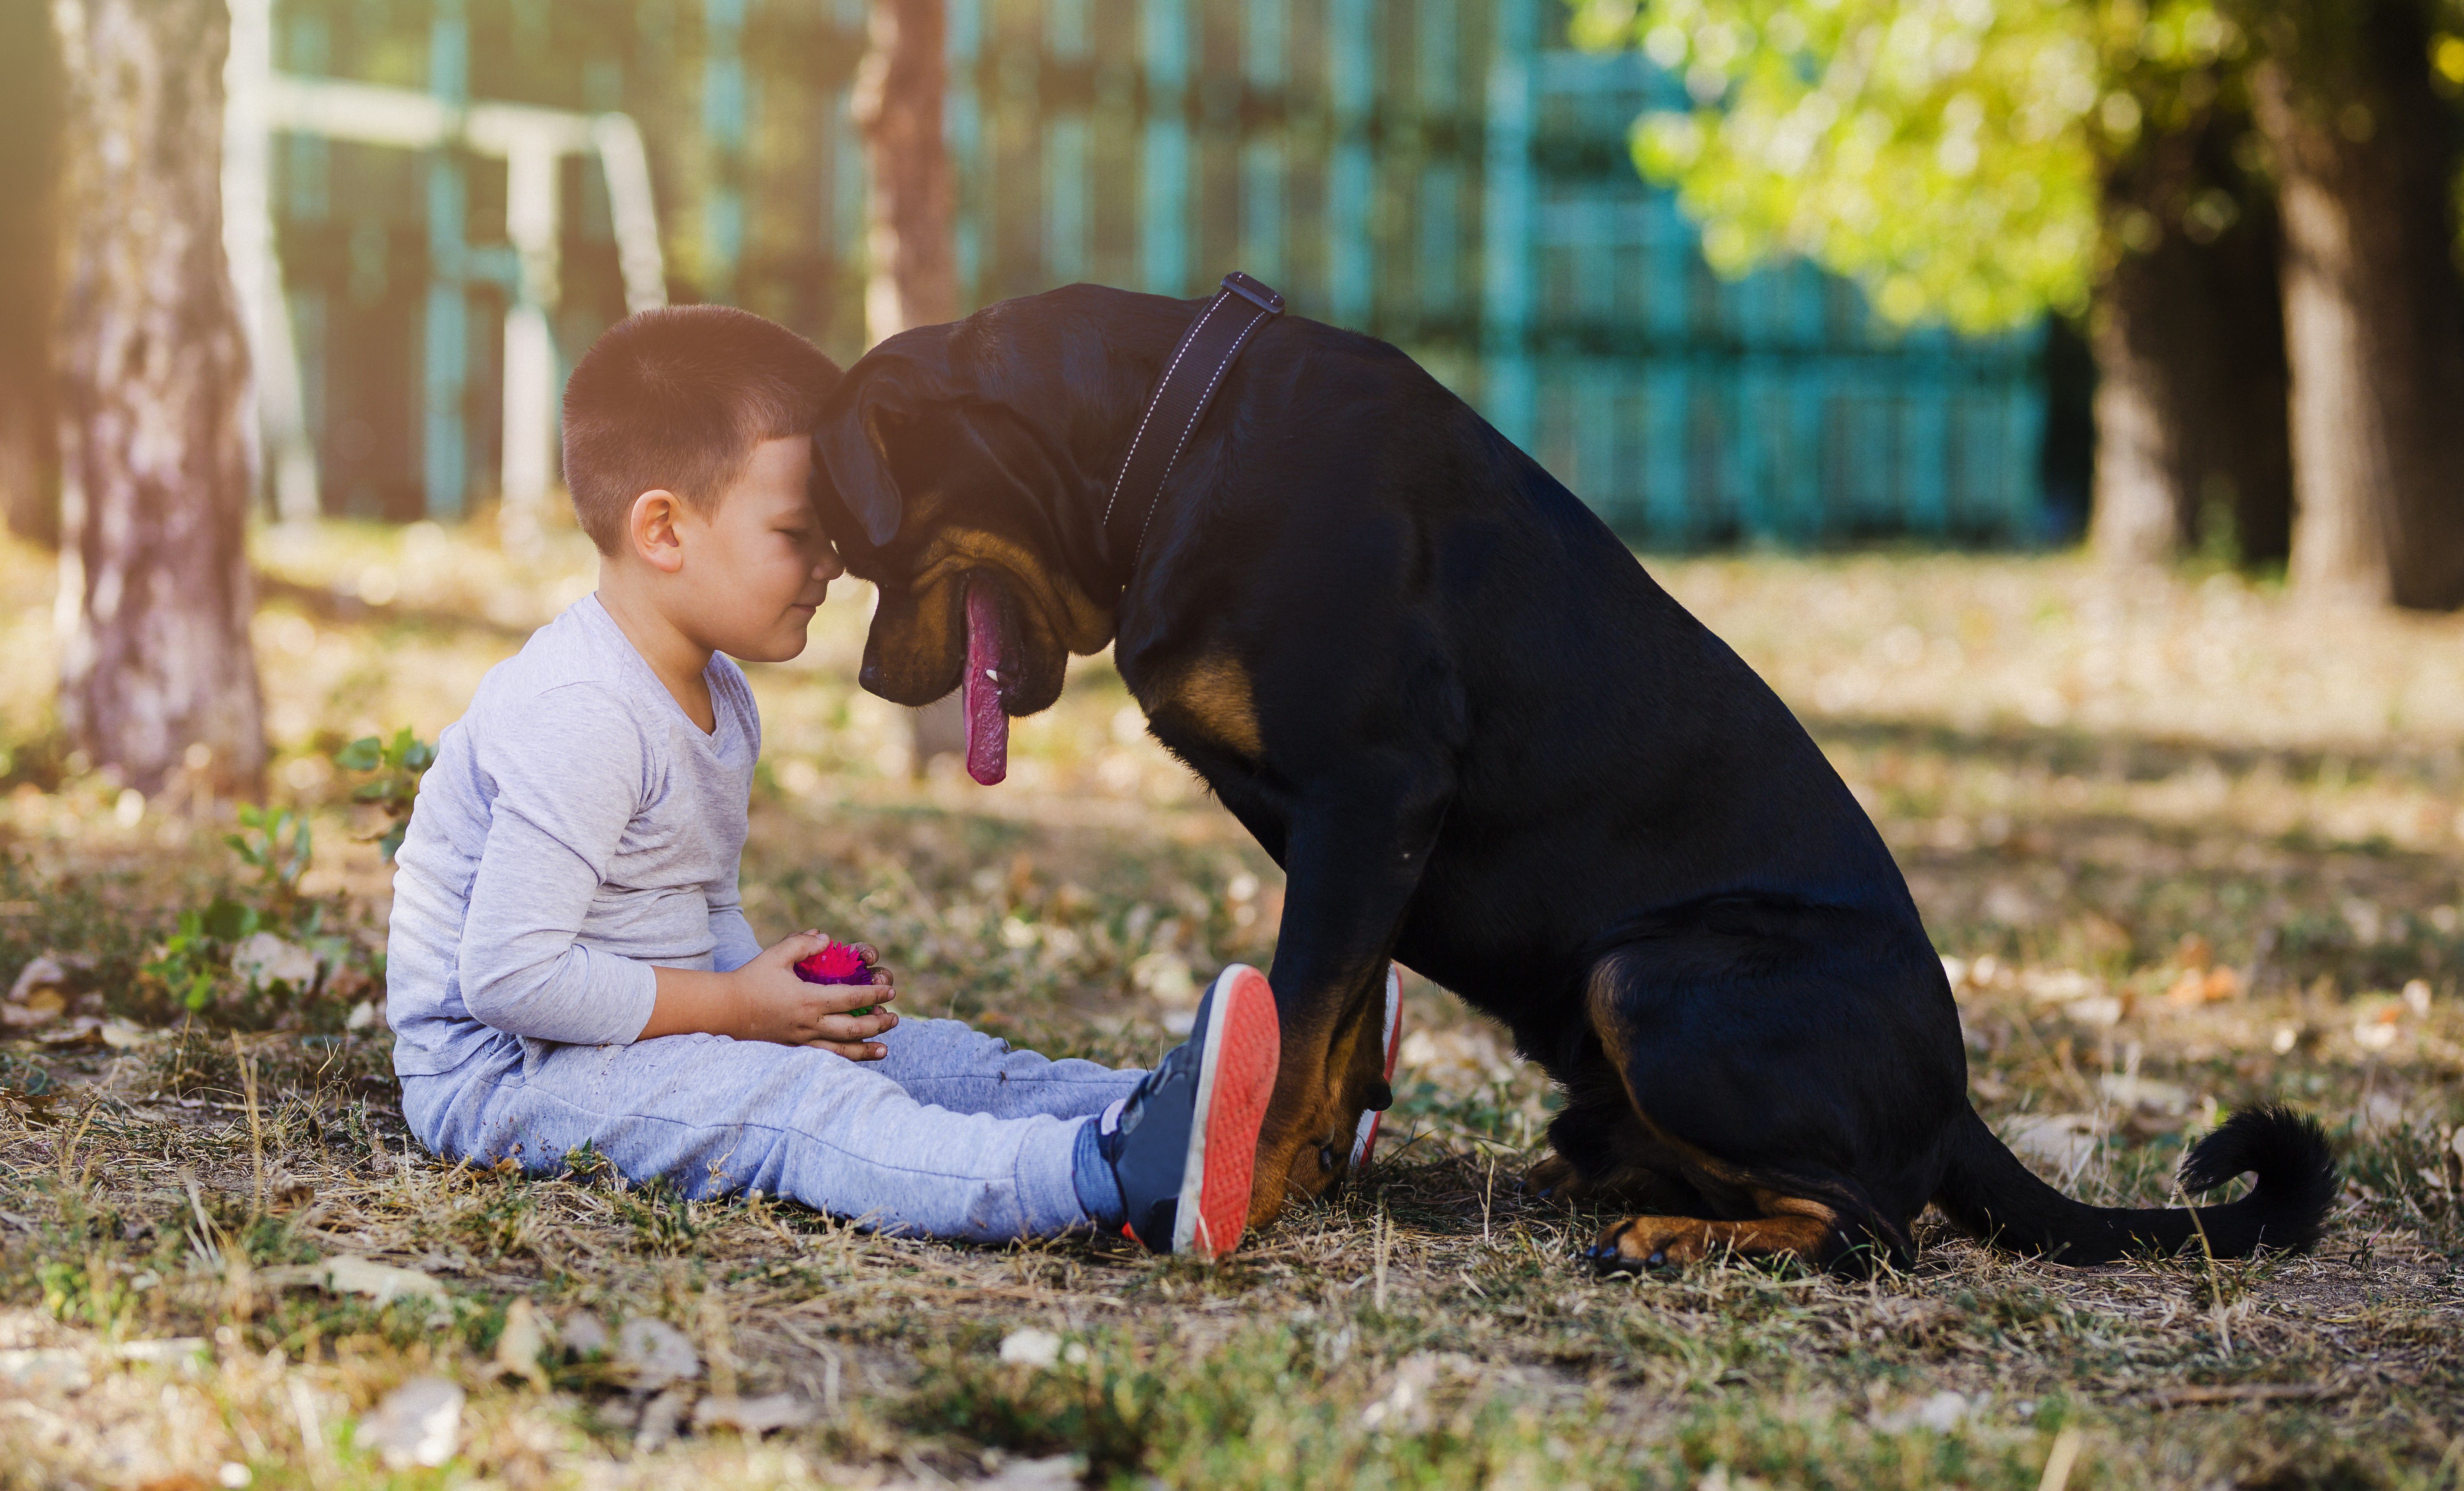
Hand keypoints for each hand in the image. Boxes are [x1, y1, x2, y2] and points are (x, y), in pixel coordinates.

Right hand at [734, 930, 900, 1057]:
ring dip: (866, 1050)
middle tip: (894, 1019)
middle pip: (853, 1028)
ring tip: (885, 1049)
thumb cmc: (751, 979)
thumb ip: (802, 943)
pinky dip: (843, 1060)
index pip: (851, 998)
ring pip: (840, 1050)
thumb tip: (826, 938)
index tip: (891, 993)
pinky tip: (855, 1060)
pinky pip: (823, 1057)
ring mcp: (801, 1040)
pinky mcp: (792, 1049)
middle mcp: (808, 1023)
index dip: (874, 995)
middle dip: (878, 1024)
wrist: (724, 1010)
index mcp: (809, 999)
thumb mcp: (775, 955)